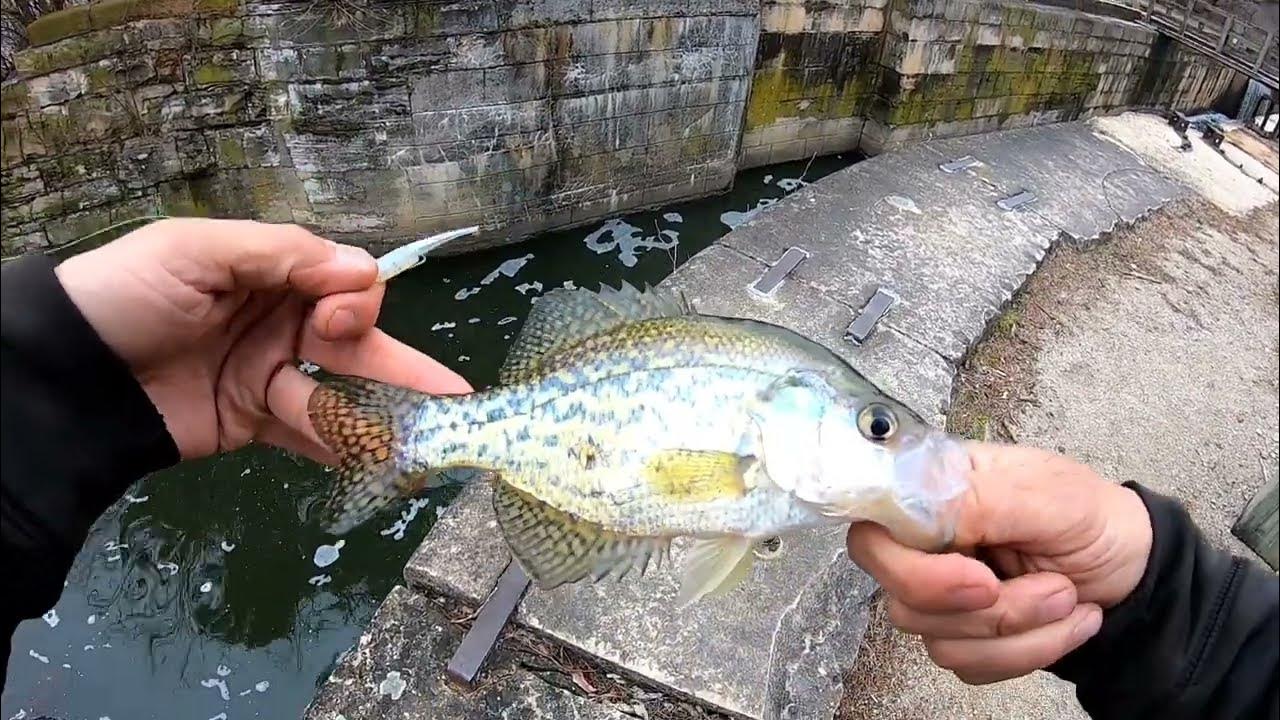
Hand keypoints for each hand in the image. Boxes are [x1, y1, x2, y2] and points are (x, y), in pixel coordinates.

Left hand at [53, 217, 471, 464]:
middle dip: (405, 372)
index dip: (354, 302)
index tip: (335, 319)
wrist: (65, 377)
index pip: (344, 285)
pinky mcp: (254, 423)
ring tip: (427, 447)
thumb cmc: (128, 295)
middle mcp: (280, 323)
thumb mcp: (198, 252)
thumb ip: (282, 255)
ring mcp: (269, 376)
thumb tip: (363, 270)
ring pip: (343, 394)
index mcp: (271, 274)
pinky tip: (380, 462)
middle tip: (454, 404)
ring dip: (383, 417)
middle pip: (358, 345)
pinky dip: (343, 447)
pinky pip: (310, 434)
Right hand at [846, 442, 1152, 684]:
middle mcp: (925, 545)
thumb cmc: (1089, 516)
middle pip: (900, 598)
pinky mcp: (964, 636)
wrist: (1134, 567)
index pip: (870, 532)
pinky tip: (1063, 621)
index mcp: (932, 495)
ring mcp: (941, 594)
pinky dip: (1030, 651)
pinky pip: (970, 665)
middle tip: (1048, 587)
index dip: (907, 566)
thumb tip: (921, 506)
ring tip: (1067, 597)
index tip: (980, 576)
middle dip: (985, 609)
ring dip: (1021, 630)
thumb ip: (980, 498)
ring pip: (939, 641)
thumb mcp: (1047, 493)